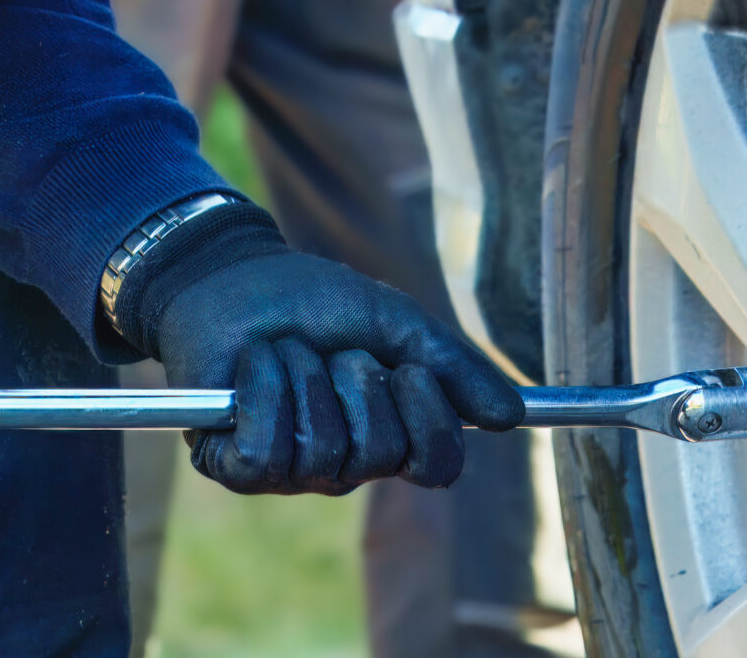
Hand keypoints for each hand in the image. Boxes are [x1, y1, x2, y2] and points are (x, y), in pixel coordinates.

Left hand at [148, 249, 522, 494]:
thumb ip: (454, 367)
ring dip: (306, 377)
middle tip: (335, 349)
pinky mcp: (236, 466)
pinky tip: (254, 363)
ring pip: (322, 453)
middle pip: (379, 456)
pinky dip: (264, 391)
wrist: (233, 274)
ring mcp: (289, 471)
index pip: (435, 467)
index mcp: (388, 433)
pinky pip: (267, 454)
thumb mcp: (395, 323)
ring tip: (287, 349)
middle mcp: (343, 463)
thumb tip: (512, 415)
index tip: (412, 371)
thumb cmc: (313, 299)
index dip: (430, 424)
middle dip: (358, 383)